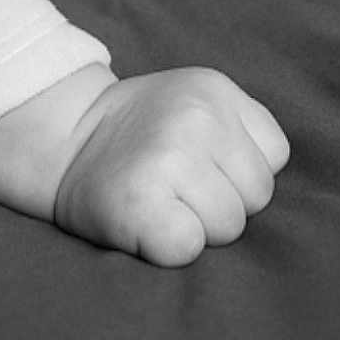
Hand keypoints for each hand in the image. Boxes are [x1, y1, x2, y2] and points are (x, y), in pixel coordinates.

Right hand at [53, 67, 289, 266]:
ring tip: (162, 202)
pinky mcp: (143, 204)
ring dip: (198, 227)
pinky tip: (146, 222)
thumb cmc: (140, 135)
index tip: (205, 166)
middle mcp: (197, 117)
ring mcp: (170, 158)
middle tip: (178, 188)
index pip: (275, 155)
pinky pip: (190, 249)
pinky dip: (169, 247)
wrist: (64, 139)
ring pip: (229, 226)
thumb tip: (267, 187)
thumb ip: (237, 130)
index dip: (242, 171)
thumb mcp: (193, 103)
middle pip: (258, 196)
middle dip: (224, 202)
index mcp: (215, 90)